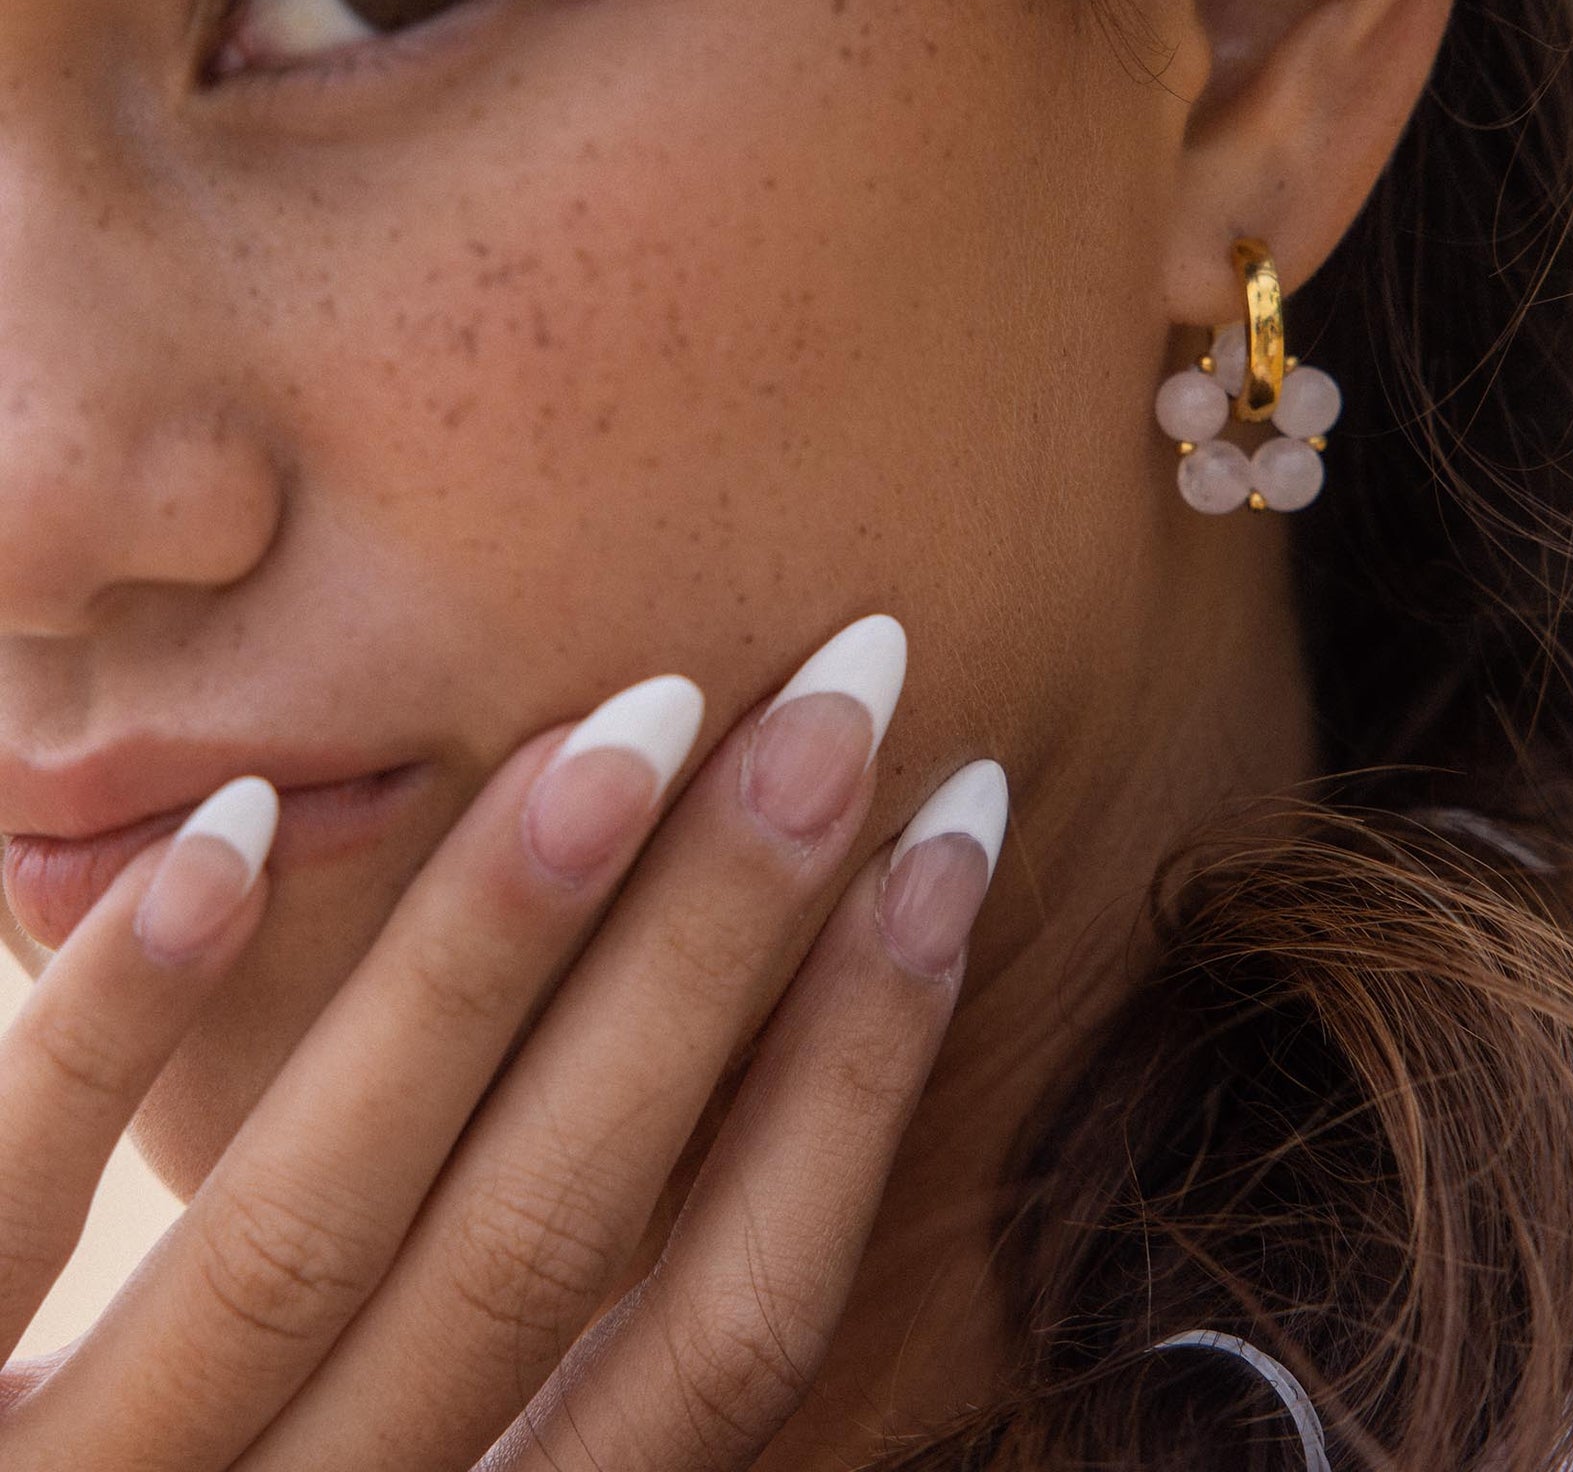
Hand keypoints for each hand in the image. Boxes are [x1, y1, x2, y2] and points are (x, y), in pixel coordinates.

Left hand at [0, 616, 1005, 1470]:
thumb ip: (549, 1375)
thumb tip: (753, 1091)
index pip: (726, 1324)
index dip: (863, 1074)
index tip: (955, 838)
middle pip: (558, 1225)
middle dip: (723, 945)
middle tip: (842, 697)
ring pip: (324, 1216)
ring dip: (491, 952)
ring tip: (630, 724)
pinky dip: (117, 1034)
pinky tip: (232, 828)